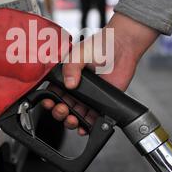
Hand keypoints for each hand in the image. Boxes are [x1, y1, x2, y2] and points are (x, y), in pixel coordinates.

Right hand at [42, 13, 158, 134]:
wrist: (122, 48)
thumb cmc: (100, 45)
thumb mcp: (80, 52)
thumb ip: (72, 66)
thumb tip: (69, 83)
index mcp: (66, 76)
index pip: (53, 92)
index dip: (49, 100)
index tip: (50, 102)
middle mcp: (75, 88)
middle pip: (61, 107)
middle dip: (59, 113)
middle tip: (63, 110)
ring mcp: (88, 97)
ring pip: (75, 115)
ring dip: (71, 121)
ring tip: (73, 119)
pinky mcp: (100, 103)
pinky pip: (91, 118)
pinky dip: (87, 126)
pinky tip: (85, 125)